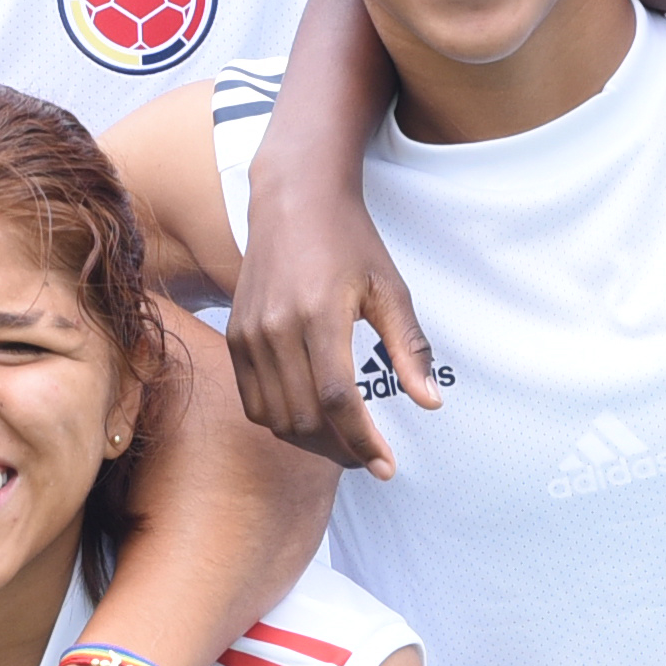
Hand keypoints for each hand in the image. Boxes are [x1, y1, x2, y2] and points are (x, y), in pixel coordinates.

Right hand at [226, 146, 435, 481]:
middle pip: (304, 418)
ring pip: (276, 418)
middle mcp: (276, 328)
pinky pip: (253, 402)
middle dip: (340, 449)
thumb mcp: (390, 288)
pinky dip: (281, 422)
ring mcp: (249, 334)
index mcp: (319, 315)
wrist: (293, 200)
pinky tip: (310, 419)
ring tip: (343, 442)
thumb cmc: (349, 240)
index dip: (361, 441)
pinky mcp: (235, 336)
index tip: (386, 465)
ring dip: (311, 442)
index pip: (336, 400)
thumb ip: (409, 347)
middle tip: (369, 456)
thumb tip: (430, 404)